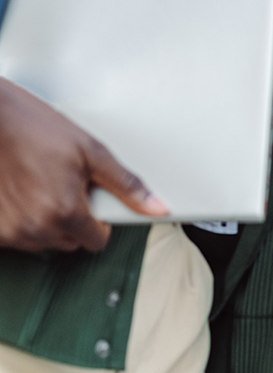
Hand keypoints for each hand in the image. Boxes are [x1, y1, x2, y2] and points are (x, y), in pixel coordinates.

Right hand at [0, 79, 165, 251]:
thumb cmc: (39, 130)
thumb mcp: (93, 152)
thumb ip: (127, 185)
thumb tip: (157, 207)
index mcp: (65, 211)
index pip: (97, 241)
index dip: (100, 221)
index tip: (94, 201)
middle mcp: (35, 228)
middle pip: (71, 242)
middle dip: (75, 220)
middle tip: (68, 186)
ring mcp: (10, 231)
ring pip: (44, 241)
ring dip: (49, 222)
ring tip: (44, 186)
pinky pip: (19, 236)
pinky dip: (25, 221)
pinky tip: (25, 194)